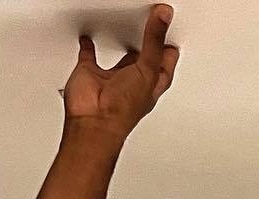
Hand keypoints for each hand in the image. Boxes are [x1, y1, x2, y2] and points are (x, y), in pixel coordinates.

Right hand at [63, 5, 179, 137]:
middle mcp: (133, 80)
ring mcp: (112, 77)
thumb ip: (154, 41)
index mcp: (152, 82)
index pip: (165, 60)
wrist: (93, 121)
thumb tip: (164, 16)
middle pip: (144, 56)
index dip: (169, 44)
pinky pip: (89, 54)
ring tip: (128, 23)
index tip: (170, 24)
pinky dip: (88, 45)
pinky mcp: (90, 72)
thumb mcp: (148, 70)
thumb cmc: (122, 110)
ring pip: (120, 56)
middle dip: (149, 42)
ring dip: (122, 42)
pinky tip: (90, 36)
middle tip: (155, 22)